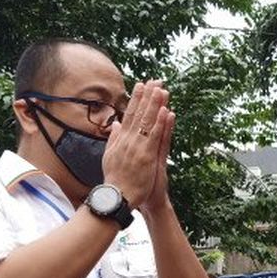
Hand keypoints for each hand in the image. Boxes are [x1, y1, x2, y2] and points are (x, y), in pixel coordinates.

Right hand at [101, 80, 172, 209]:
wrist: (118, 196)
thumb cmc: (116, 179)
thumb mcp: (110, 156)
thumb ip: (114, 139)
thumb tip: (116, 124)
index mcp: (121, 139)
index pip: (130, 114)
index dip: (136, 99)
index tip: (141, 85)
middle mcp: (129, 140)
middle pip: (140, 114)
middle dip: (147, 96)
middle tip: (155, 80)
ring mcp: (138, 147)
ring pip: (148, 121)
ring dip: (155, 104)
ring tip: (162, 89)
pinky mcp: (147, 156)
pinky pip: (155, 136)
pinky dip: (161, 123)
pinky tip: (166, 111)